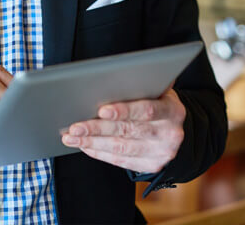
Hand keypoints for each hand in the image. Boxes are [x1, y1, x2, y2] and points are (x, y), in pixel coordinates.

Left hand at [61, 88, 185, 172]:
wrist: (173, 127)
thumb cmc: (155, 101)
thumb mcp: (154, 89)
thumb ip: (137, 85)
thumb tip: (105, 79)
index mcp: (172, 110)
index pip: (146, 110)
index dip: (123, 111)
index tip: (101, 110)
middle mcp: (170, 133)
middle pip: (128, 131)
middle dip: (97, 129)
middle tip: (75, 127)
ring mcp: (162, 152)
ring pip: (121, 148)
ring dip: (92, 142)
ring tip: (72, 137)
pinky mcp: (152, 165)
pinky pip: (121, 160)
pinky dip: (99, 152)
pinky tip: (84, 145)